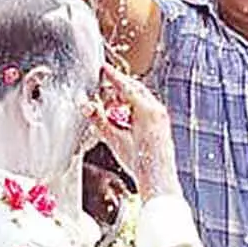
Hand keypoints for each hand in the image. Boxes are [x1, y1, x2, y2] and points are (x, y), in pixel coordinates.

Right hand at [85, 64, 178, 198]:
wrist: (157, 178)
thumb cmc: (139, 161)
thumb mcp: (114, 138)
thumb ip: (98, 119)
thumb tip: (86, 105)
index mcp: (146, 110)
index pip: (126, 86)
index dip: (113, 77)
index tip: (103, 68)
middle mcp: (157, 110)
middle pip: (136, 89)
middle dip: (119, 85)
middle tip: (104, 83)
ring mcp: (161, 117)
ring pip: (141, 97)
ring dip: (126, 96)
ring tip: (110, 103)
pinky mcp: (162, 124)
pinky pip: (146, 107)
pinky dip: (133, 105)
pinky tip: (123, 115)